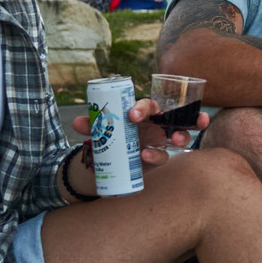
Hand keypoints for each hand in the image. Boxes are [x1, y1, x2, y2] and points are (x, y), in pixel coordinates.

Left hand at [73, 99, 203, 167]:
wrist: (111, 156)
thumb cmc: (112, 135)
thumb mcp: (101, 130)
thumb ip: (92, 125)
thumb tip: (77, 123)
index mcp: (142, 113)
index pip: (148, 105)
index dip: (142, 108)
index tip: (132, 116)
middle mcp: (155, 124)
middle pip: (174, 117)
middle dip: (183, 117)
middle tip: (167, 124)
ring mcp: (160, 140)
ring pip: (180, 136)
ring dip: (182, 136)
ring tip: (177, 141)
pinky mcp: (158, 156)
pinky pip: (163, 156)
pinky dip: (156, 156)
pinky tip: (147, 157)